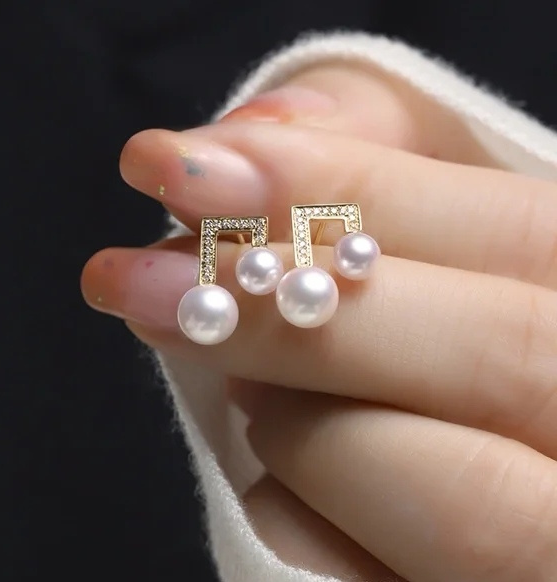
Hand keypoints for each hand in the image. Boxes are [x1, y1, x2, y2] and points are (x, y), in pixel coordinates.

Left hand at [81, 64, 556, 580]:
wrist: (493, 466)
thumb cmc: (461, 330)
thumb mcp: (446, 226)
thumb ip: (377, 148)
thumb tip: (248, 133)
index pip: (520, 235)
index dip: (344, 187)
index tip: (178, 164)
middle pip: (496, 355)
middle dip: (289, 304)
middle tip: (137, 277)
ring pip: (460, 495)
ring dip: (304, 425)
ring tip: (249, 388)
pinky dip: (303, 521)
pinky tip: (293, 480)